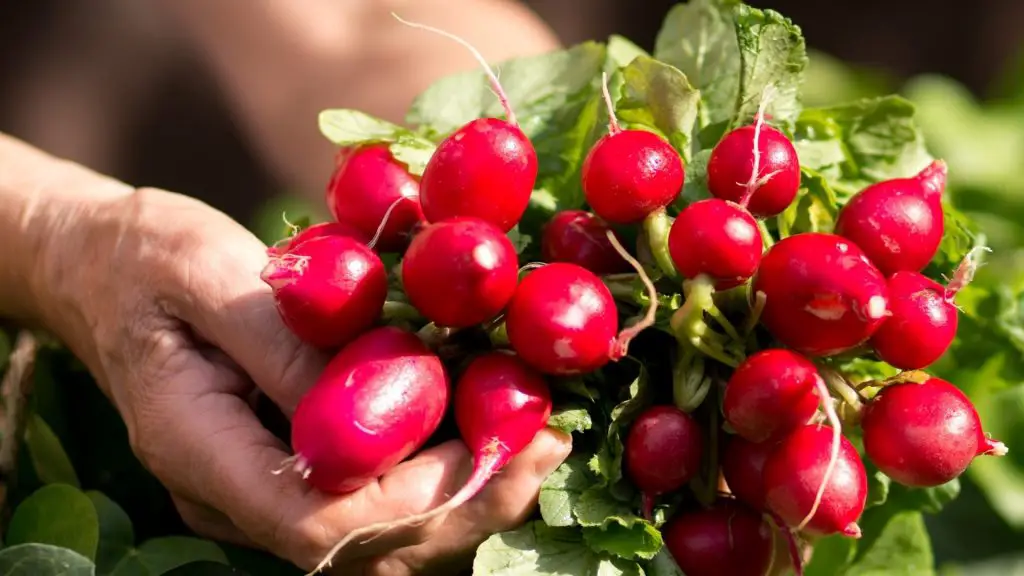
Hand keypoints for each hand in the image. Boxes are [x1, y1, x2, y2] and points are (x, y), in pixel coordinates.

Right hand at [36, 187, 570, 573]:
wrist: (104, 272)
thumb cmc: (147, 259)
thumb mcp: (208, 271)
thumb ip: (287, 341)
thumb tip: (391, 395)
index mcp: (199, 450)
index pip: (318, 520)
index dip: (420, 497)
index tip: (500, 441)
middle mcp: (233, 495)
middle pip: (364, 547)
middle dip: (468, 502)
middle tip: (549, 442)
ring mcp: (262, 493)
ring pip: (379, 540)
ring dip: (468, 496)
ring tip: (538, 436)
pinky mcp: (292, 470)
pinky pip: (376, 503)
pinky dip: (442, 476)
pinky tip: (491, 429)